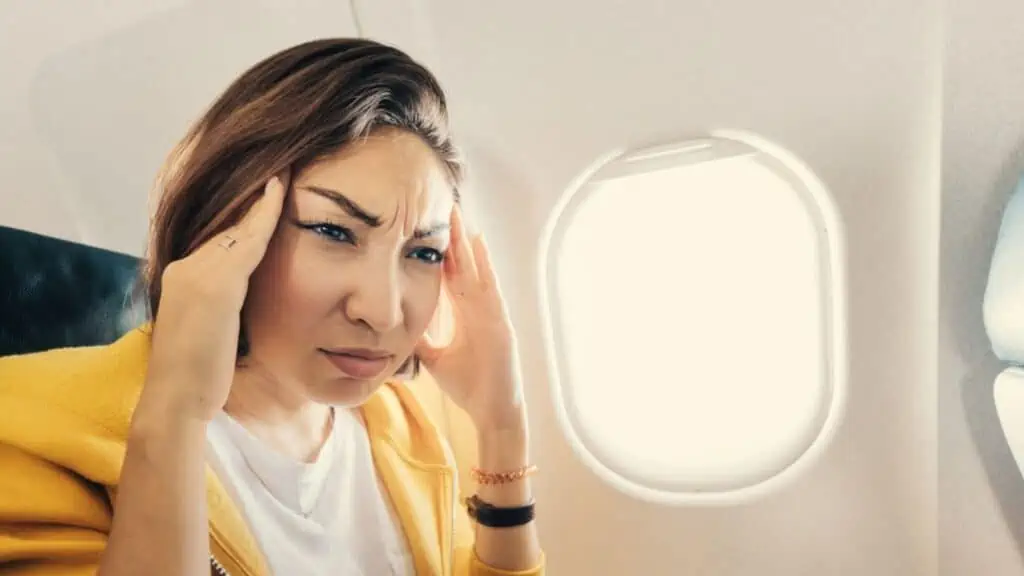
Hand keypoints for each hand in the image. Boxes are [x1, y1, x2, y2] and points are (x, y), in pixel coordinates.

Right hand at [137, 173, 288, 422]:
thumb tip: (244, 308)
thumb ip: (225, 310)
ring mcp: (198, 274)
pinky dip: (266, 214)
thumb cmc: (198, 379)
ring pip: (239, 227)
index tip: (270, 196)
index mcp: (183, 278)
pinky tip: (281, 192)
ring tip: (285, 172)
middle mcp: (186, 268)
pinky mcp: (215, 285)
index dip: (247, 218)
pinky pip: (248, 240)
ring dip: (264, 199)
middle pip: (229, 226)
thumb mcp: (212, 334)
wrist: (176, 401)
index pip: (221, 240)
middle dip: (256, 202)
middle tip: (283, 172)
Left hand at [416, 207, 526, 431]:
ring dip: (467, 242)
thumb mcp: (435, 358)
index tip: (426, 226)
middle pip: (464, 265)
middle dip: (453, 237)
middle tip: (442, 206)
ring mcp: (491, 312)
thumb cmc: (469, 386)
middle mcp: (479, 307)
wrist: (491, 411)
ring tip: (457, 215)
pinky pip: (491, 287)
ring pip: (477, 269)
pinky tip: (478, 243)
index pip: (450, 275)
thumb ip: (420, 339)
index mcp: (465, 314)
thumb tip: (394, 326)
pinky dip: (485, 265)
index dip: (440, 251)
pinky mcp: (500, 322)